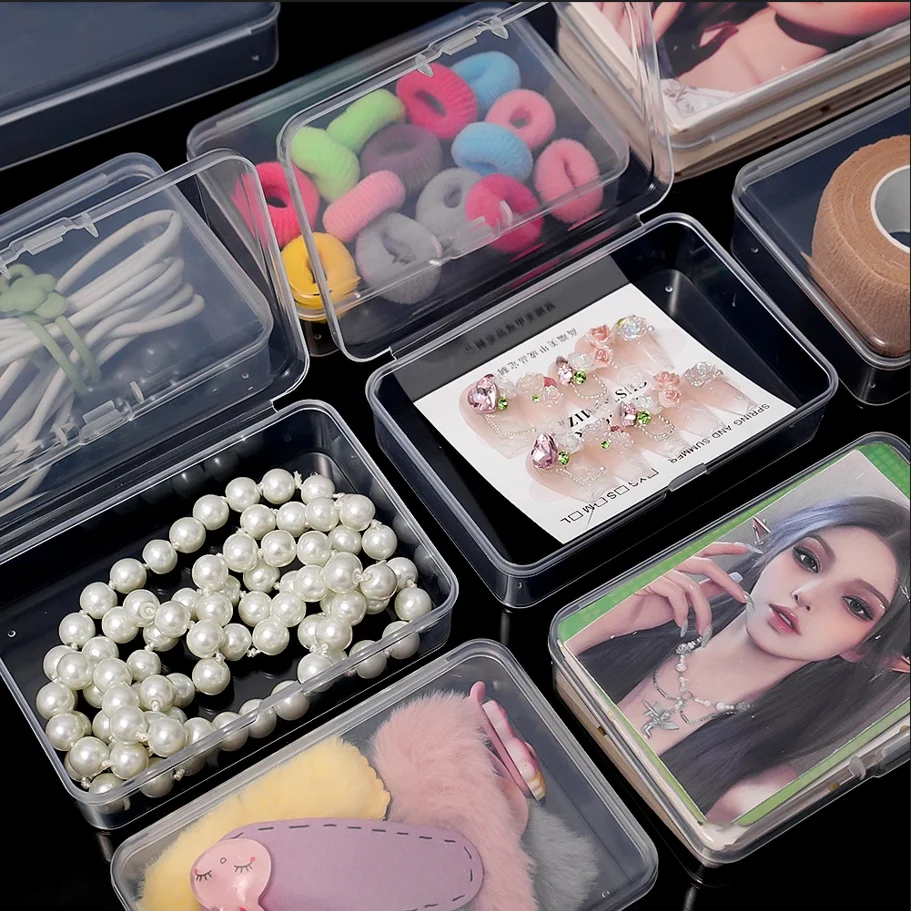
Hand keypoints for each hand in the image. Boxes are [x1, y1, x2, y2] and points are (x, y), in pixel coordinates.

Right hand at [620, 541, 750, 637]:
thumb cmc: (638, 611)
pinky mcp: (649, 580)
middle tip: (740, 597)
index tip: (743, 549)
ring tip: (702, 627)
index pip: (701, 549)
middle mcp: (665, 562)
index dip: (723, 547)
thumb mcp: (677, 603)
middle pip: (704, 563)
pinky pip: (677, 594)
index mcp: (672, 564)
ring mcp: (656, 569)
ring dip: (703, 611)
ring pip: (693, 585)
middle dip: (727, 582)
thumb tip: (724, 584)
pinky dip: (683, 612)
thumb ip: (699, 592)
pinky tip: (681, 623)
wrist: (612, 621)